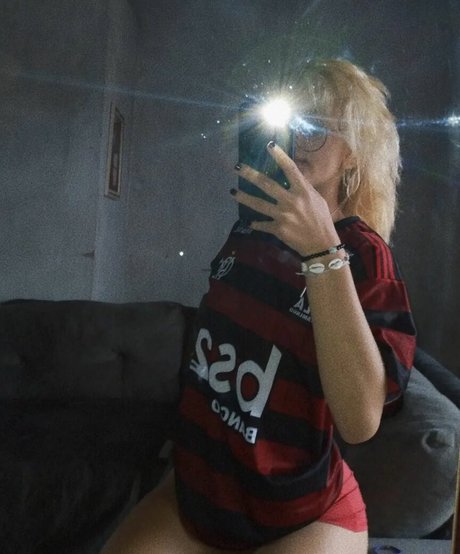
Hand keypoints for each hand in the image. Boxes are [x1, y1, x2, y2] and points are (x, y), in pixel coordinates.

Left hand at [232, 142, 339, 256]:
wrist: (321, 244)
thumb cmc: (321, 219)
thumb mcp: (316, 199)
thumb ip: (303, 188)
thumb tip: (293, 177)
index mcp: (303, 191)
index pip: (290, 169)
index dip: (279, 156)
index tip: (269, 145)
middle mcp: (291, 201)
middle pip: (267, 184)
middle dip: (250, 174)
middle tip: (237, 167)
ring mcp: (283, 215)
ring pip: (258, 204)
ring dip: (244, 197)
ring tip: (232, 192)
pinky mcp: (278, 229)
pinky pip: (262, 224)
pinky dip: (255, 224)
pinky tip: (249, 222)